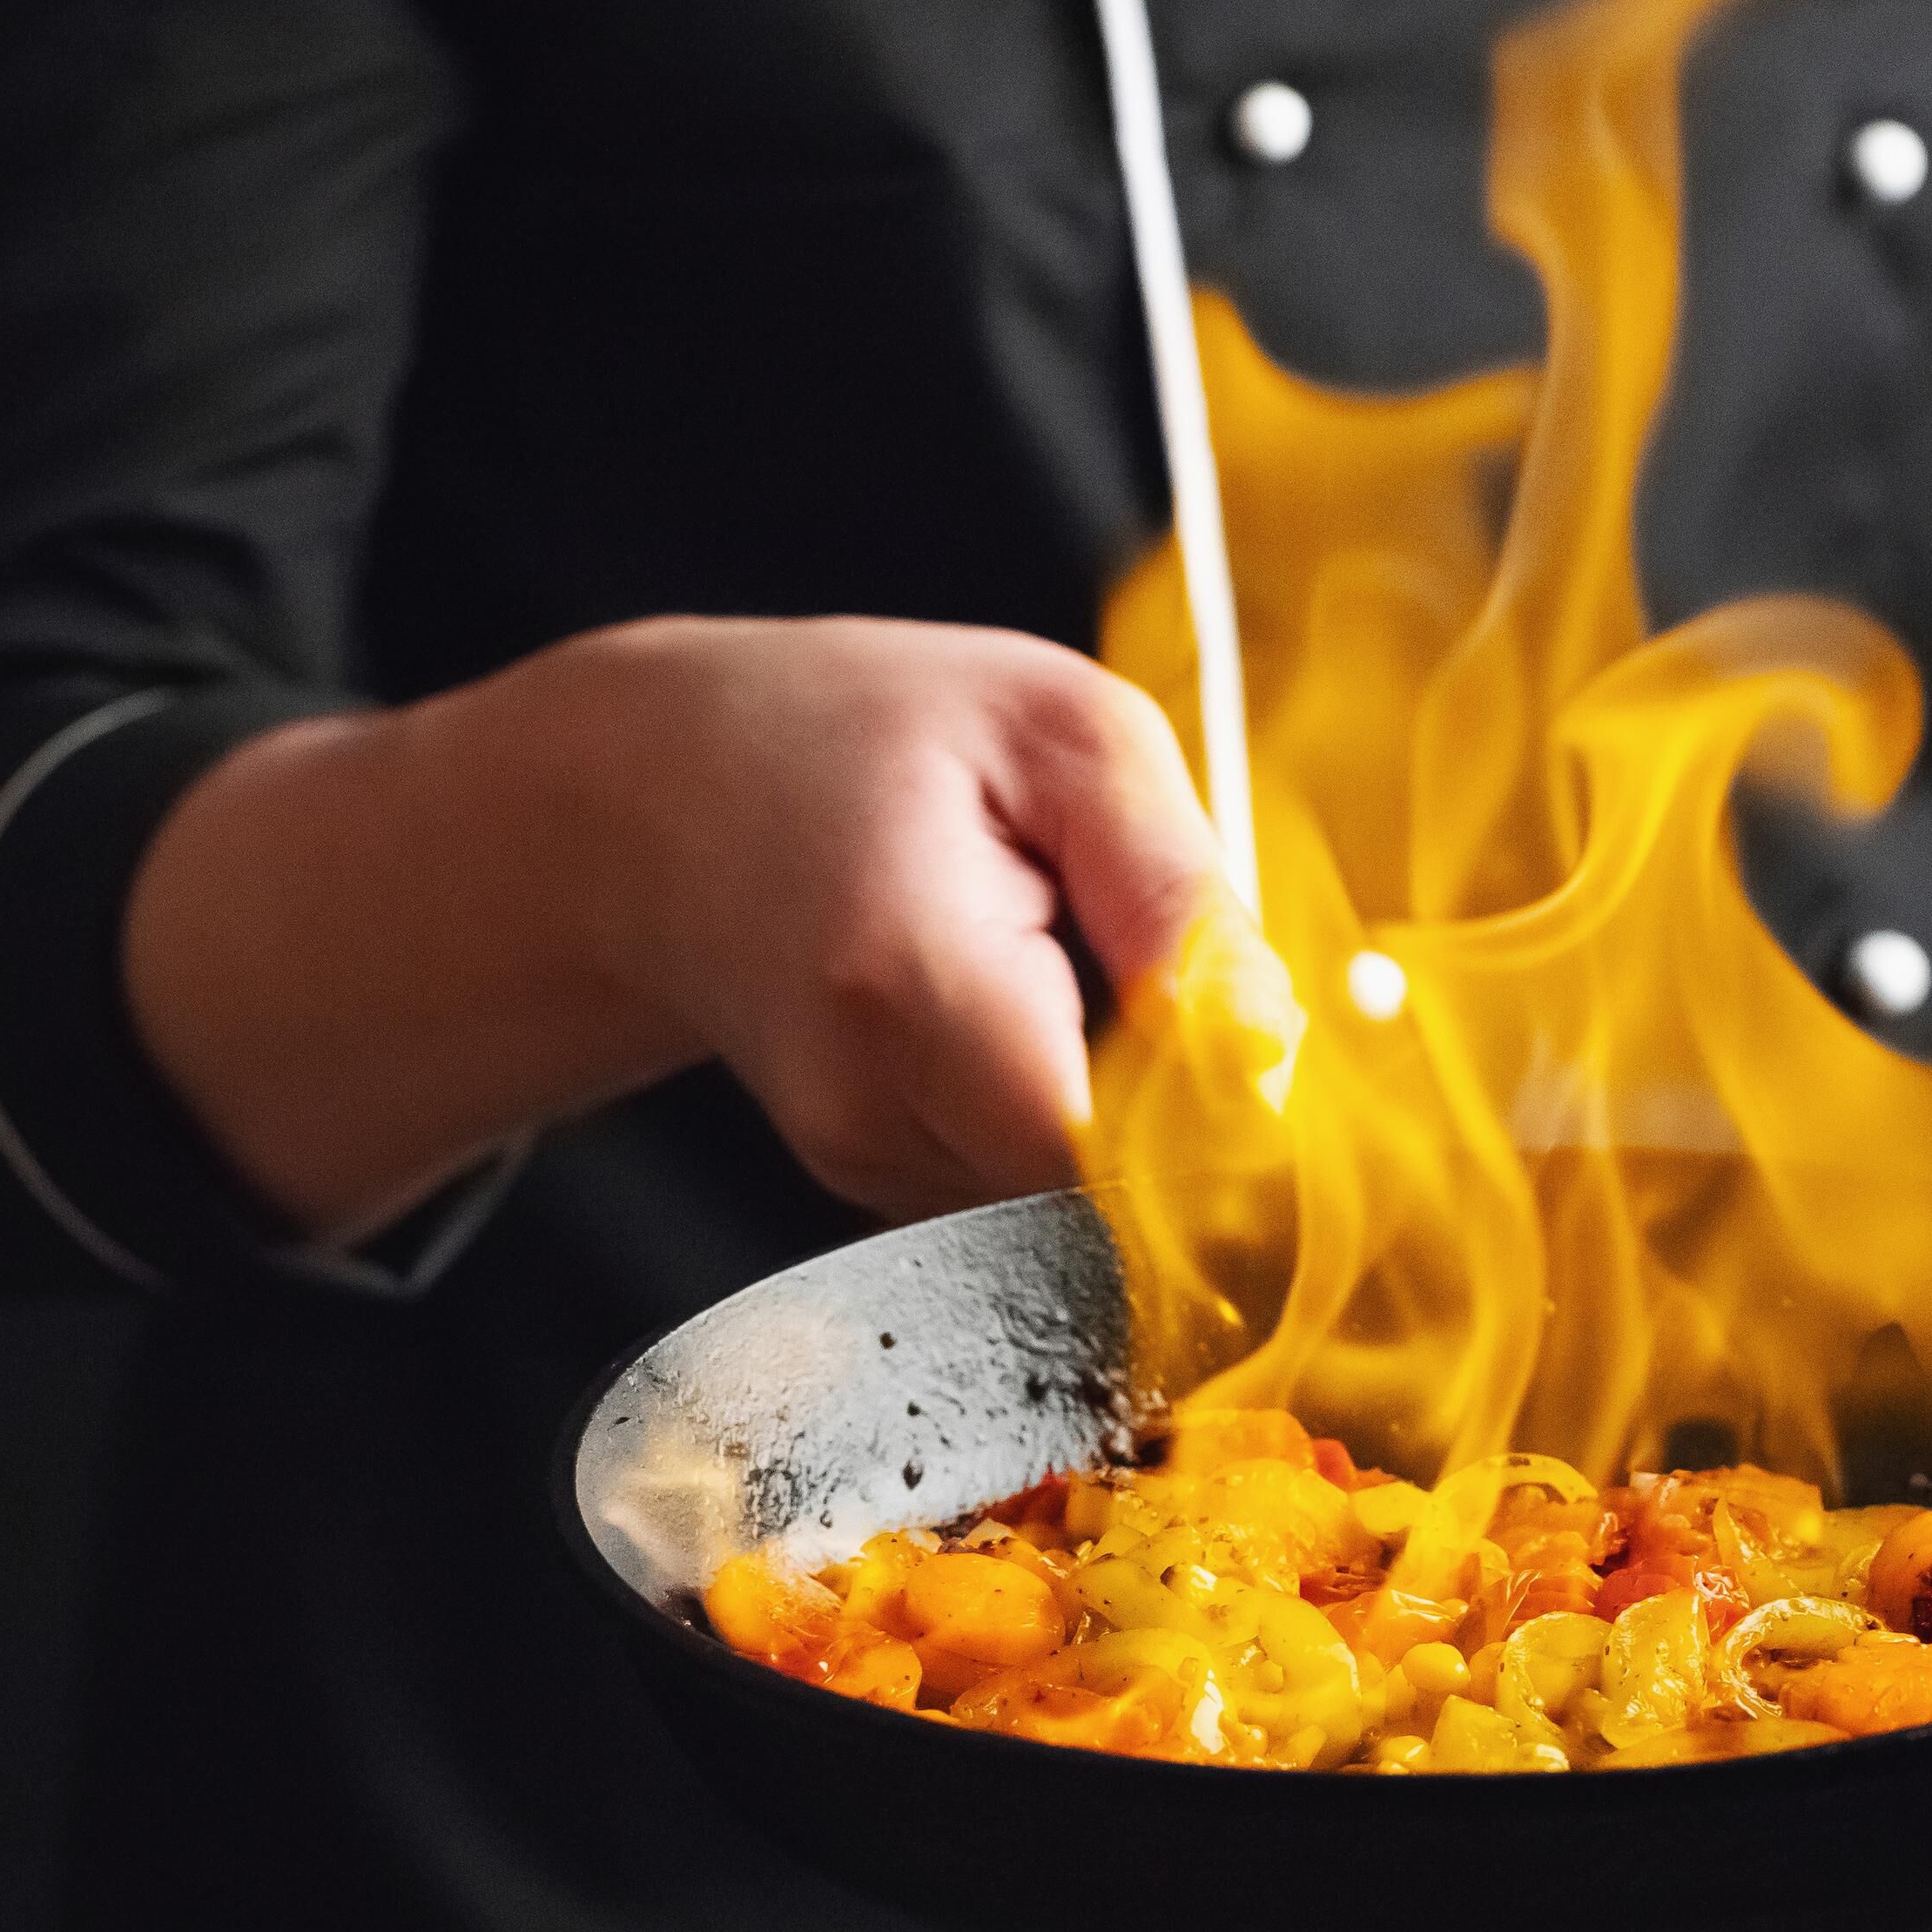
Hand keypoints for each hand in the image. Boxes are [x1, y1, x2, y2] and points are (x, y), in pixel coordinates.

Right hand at [128, 615, 1243, 1240]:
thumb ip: (1176, 888)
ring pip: (1079, 1196)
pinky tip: (1017, 1008)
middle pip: (1109, 1190)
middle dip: (1181, 1106)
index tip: (1251, 1063)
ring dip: (1120, 1103)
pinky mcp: (874, 1181)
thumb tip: (1273, 1043)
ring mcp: (862, 1160)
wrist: (658, 798)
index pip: (1105, 1155)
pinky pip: (1029, 1184)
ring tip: (1055, 962)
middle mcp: (869, 1106)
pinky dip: (1063, 1110)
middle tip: (1149, 969)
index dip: (1214, 1132)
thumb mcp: (1062, 735)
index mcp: (907, 980)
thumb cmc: (863, 736)